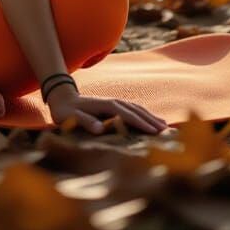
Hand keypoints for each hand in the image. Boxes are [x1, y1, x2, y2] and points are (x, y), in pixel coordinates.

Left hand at [46, 85, 168, 134]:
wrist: (62, 97)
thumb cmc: (65, 111)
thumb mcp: (71, 117)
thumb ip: (84, 121)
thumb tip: (99, 129)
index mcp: (106, 105)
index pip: (128, 115)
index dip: (141, 123)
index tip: (154, 132)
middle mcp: (113, 102)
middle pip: (136, 110)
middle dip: (151, 120)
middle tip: (167, 131)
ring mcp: (114, 102)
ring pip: (137, 109)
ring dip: (150, 117)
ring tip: (165, 126)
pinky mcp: (113, 106)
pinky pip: (133, 110)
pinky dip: (144, 115)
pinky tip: (151, 120)